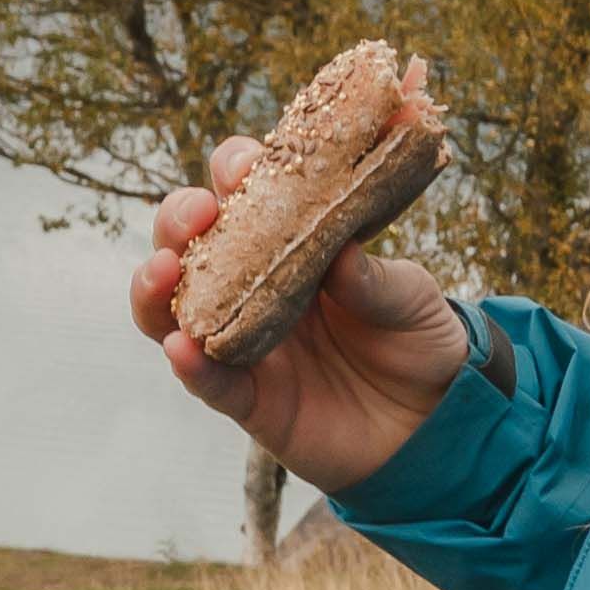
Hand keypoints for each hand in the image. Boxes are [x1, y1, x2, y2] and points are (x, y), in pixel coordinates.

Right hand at [127, 141, 470, 490]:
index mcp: (290, 245)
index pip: (246, 196)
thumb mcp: (412, 298)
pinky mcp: (250, 401)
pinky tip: (182, 348)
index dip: (235, 173)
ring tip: (164, 271)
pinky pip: (208, 382)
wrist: (434, 422)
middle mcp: (253, 289)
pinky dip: (190, 366)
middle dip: (178, 220)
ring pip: (173, 312)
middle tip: (198, 214)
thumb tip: (342, 254)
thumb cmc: (417, 341)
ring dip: (155, 288)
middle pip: (191, 245)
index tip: (246, 167)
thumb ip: (377, 281)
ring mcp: (244, 344)